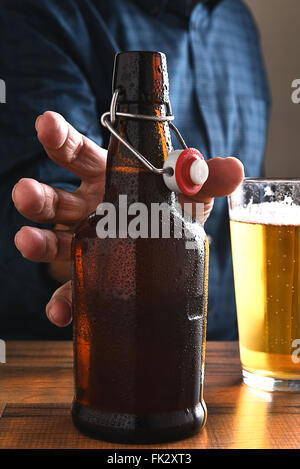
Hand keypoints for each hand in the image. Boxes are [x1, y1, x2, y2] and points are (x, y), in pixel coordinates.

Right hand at [12, 111, 243, 326]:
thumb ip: (206, 180)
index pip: (79, 155)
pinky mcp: (90, 276)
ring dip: (38, 243)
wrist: (169, 248)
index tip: (46, 124)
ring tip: (26, 242)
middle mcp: (90, 208)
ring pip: (55, 242)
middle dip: (39, 196)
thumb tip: (235, 169)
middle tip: (24, 194)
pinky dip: (64, 300)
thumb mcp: (189, 194)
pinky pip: (73, 288)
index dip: (61, 138)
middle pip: (57, 200)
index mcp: (109, 179)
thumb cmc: (171, 209)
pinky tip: (60, 311)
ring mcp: (86, 243)